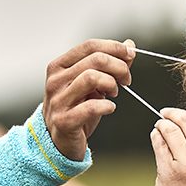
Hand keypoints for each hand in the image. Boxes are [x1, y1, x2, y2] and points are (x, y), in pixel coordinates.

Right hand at [42, 38, 135, 160]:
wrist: (59, 142)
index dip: (114, 48)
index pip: (89, 46)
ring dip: (111, 84)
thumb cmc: (77, 109)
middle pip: (95, 60)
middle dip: (119, 67)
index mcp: (59, 66)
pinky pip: (90, 107)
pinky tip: (110, 108)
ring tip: (115, 94)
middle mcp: (55, 81)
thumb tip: (129, 44)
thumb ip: (110, 64)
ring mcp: (58, 101)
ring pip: (91, 77)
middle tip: (126, 80)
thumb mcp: (93, 84)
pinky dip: (107, 106)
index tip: (130, 55)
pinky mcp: (64, 121)